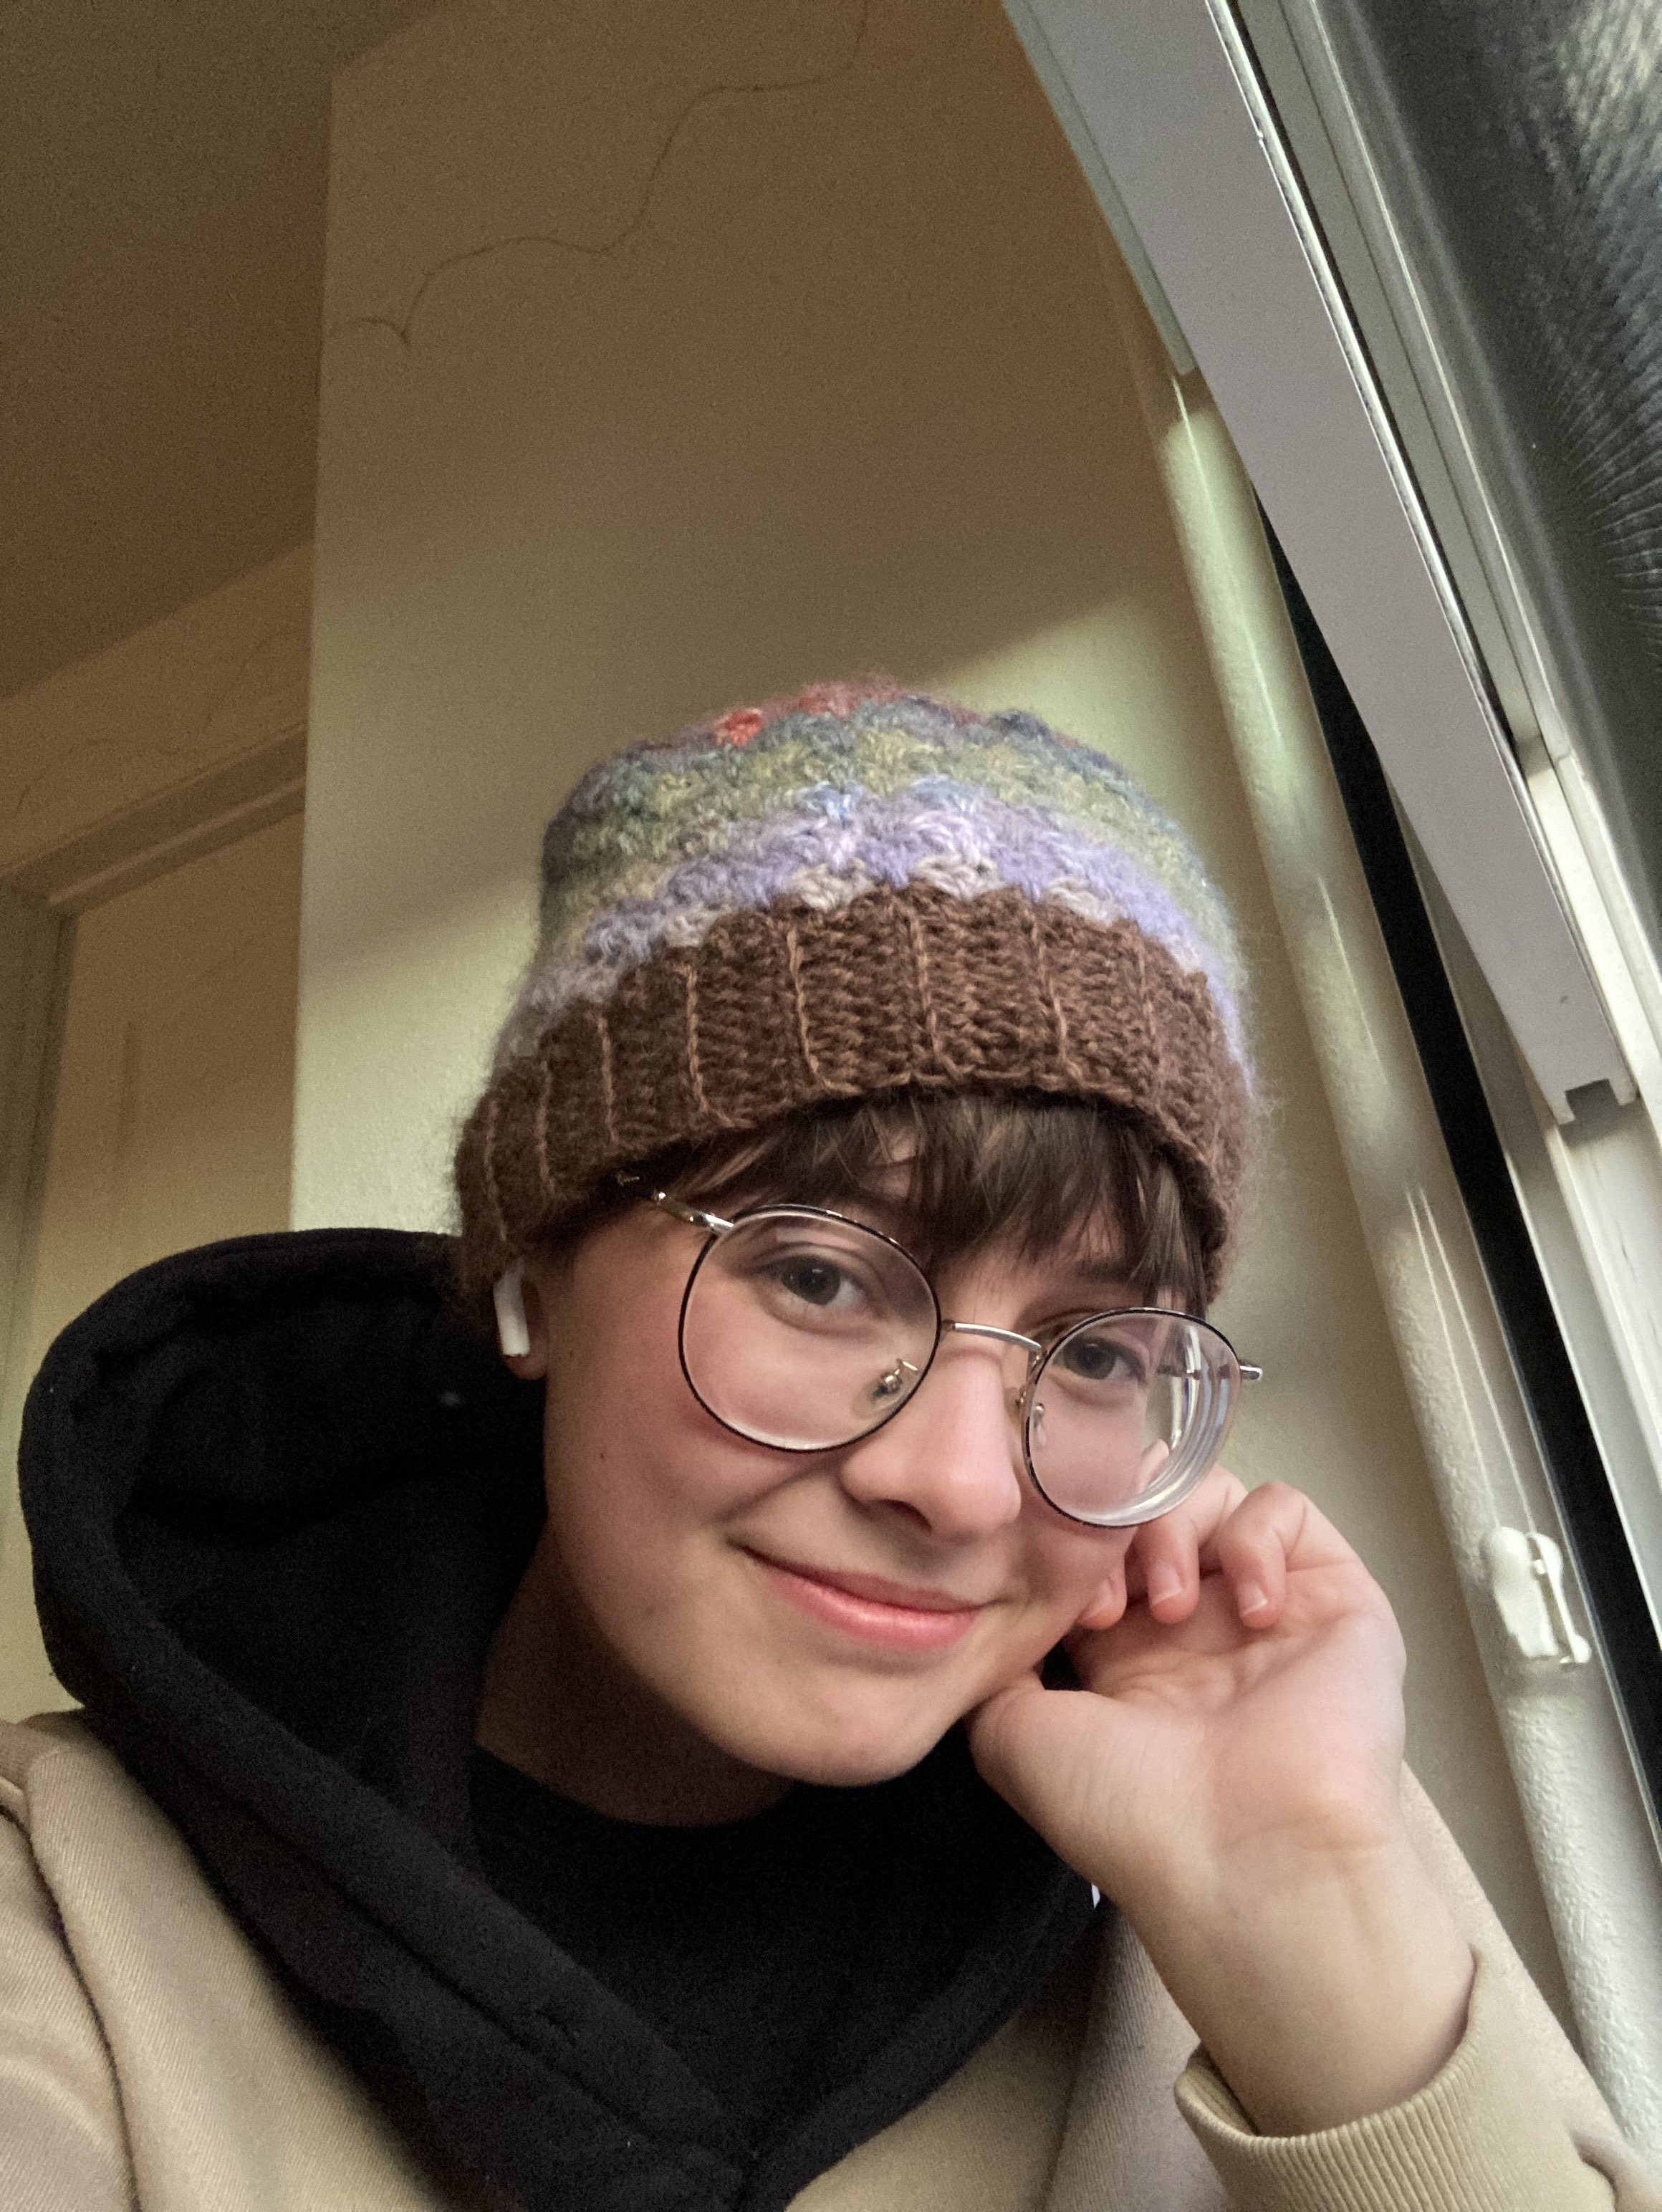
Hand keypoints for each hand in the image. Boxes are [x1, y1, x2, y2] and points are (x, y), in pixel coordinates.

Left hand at [966, 1473, 1475, 2131]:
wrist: (1247, 1859)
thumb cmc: (1128, 1812)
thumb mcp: (1013, 1737)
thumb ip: (996, 1660)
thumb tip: (991, 1606)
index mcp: (1120, 1654)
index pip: (1086, 1544)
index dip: (1057, 1538)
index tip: (1043, 1581)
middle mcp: (1192, 1623)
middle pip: (1143, 1503)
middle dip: (1109, 1523)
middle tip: (1104, 1601)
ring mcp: (1260, 1607)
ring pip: (1206, 1492)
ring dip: (1174, 1529)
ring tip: (1171, 1610)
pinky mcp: (1333, 1597)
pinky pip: (1287, 1508)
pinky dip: (1256, 1536)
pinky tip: (1249, 1609)